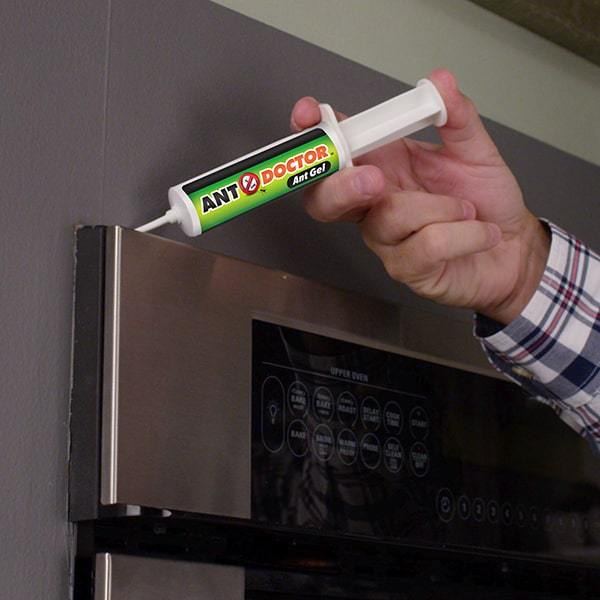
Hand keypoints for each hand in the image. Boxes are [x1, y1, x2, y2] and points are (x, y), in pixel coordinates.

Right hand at [290, 69, 549, 323]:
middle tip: (374, 179)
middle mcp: (373, 205)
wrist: (514, 248)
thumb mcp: (475, 151)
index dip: (311, 133)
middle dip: (341, 187)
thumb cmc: (485, 201)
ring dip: (440, 208)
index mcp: (381, 167)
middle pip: (323, 201)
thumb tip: (439, 80)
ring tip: (469, 210)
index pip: (334, 150)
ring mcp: (386, 241)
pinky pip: (426, 245)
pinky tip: (481, 234)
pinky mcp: (406, 270)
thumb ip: (456, 117)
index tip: (307, 113)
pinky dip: (464, 235)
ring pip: (389, 217)